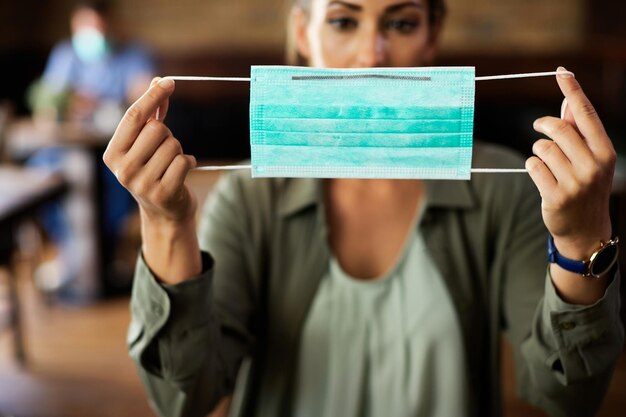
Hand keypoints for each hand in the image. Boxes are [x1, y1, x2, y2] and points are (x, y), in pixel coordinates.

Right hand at [103, 77, 197, 226]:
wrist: (164, 212)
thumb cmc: (154, 169)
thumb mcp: (146, 144)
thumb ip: (151, 113)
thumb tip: (159, 81)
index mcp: (112, 154)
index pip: (133, 117)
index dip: (152, 96)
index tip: (169, 82)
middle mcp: (123, 170)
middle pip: (157, 129)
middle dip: (168, 134)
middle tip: (165, 150)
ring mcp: (142, 184)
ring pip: (173, 145)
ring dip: (179, 151)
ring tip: (171, 165)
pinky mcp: (163, 193)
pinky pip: (184, 162)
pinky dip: (189, 162)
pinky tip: (183, 172)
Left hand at [526, 67, 615, 260]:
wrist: (585, 230)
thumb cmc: (586, 186)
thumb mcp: (591, 159)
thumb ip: (580, 132)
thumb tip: (568, 101)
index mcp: (605, 152)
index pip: (587, 114)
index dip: (573, 91)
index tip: (562, 71)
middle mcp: (594, 166)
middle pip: (558, 129)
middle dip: (544, 125)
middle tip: (539, 128)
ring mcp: (576, 182)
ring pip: (542, 149)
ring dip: (538, 151)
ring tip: (545, 162)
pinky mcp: (556, 196)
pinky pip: (532, 166)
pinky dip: (532, 166)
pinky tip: (541, 176)